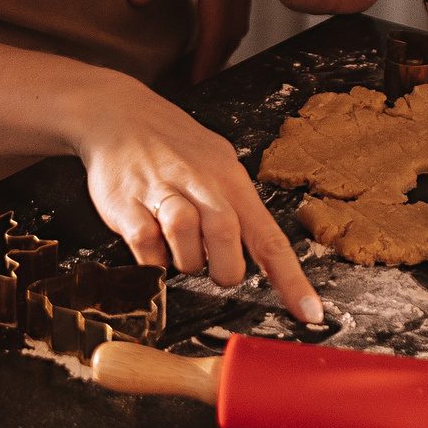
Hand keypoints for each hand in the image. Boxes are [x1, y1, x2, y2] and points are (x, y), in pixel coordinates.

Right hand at [75, 81, 323, 324]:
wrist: (118, 114)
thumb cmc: (175, 147)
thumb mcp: (218, 163)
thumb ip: (237, 208)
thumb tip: (264, 255)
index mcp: (230, 179)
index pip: (269, 237)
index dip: (291, 279)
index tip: (310, 313)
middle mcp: (200, 183)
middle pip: (226, 236)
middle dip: (224, 268)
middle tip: (214, 266)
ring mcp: (162, 192)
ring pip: (184, 243)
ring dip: (185, 260)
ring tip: (178, 246)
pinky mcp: (126, 205)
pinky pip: (146, 247)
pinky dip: (151, 257)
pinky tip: (151, 239)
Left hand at [129, 0, 252, 82]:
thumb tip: (138, 3)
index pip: (216, 23)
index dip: (205, 58)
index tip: (192, 84)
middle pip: (233, 26)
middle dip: (215, 59)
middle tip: (190, 84)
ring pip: (240, 12)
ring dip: (222, 41)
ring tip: (196, 64)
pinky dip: (226, 19)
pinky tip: (207, 25)